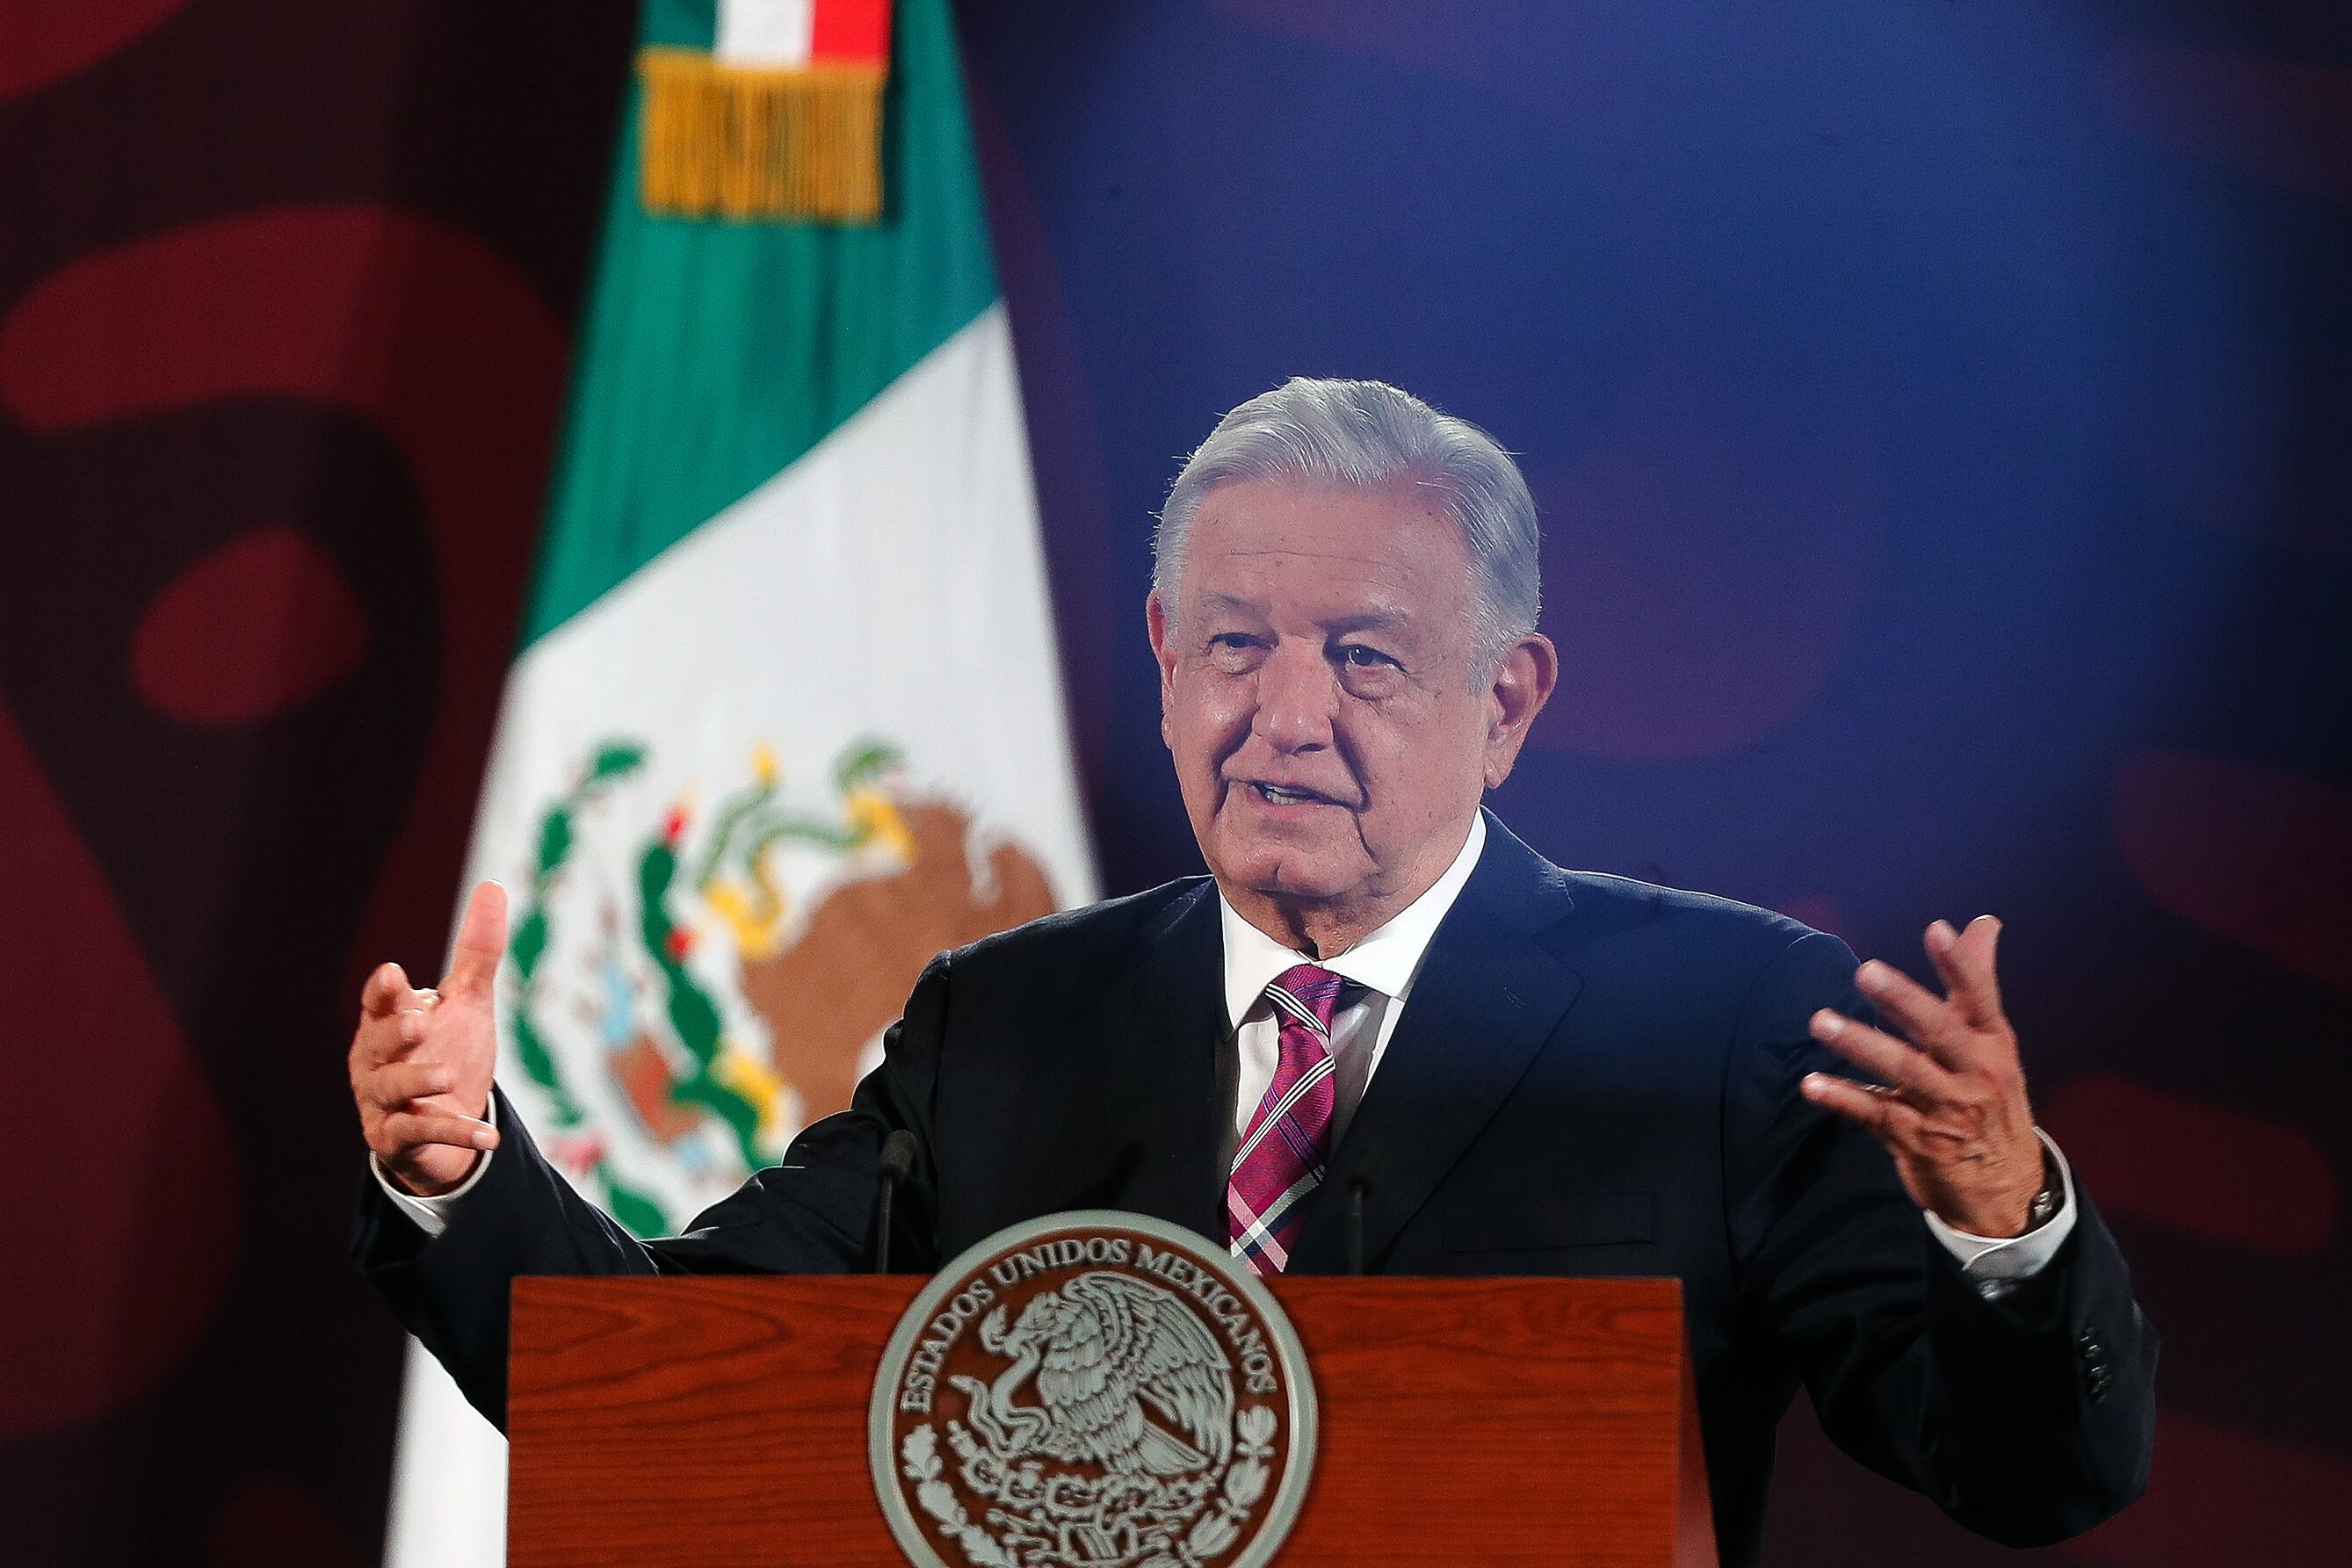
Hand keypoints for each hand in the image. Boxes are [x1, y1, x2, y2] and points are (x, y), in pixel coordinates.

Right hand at [349, 880, 505, 1195]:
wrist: (448, 1125)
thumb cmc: (450, 1052)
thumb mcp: (468, 1002)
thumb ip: (477, 951)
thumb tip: (493, 885)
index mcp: (387, 1024)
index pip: (378, 1003)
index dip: (384, 992)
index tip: (394, 975)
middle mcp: (375, 1062)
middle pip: (376, 1044)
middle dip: (395, 1033)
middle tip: (419, 1023)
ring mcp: (382, 1103)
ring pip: (392, 1091)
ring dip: (420, 1081)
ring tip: (451, 1076)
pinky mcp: (397, 1140)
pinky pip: (421, 1135)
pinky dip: (454, 1133)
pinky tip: (486, 1135)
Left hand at [1800, 916, 2044, 1237]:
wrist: (2008, 1186)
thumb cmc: (1991, 1097)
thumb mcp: (1992, 1042)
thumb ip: (1976, 982)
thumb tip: (1983, 922)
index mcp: (1994, 1042)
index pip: (1980, 997)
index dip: (1959, 964)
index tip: (1937, 930)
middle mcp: (1976, 1073)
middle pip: (1939, 1031)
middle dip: (1903, 1001)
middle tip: (1866, 972)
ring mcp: (1949, 1109)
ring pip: (1903, 1071)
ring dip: (1860, 1045)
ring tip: (1821, 1022)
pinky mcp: (1920, 1141)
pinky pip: (1876, 1115)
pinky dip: (1844, 1098)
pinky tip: (1812, 1084)